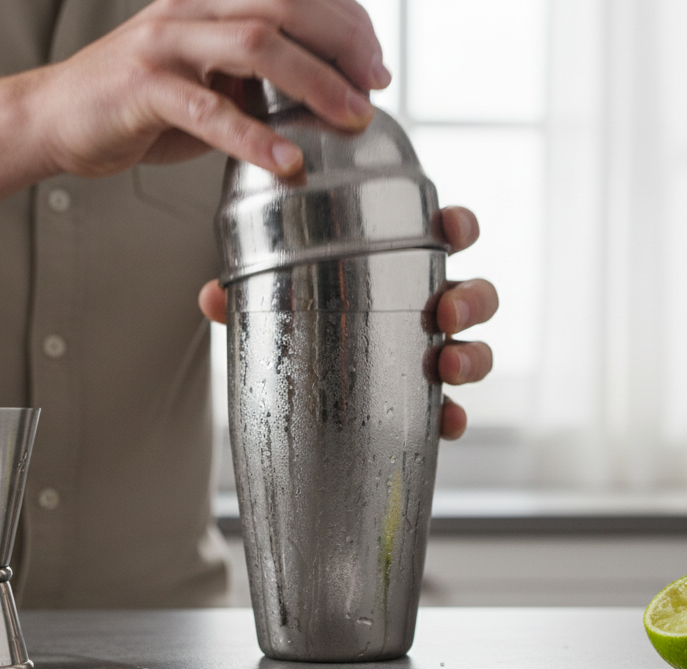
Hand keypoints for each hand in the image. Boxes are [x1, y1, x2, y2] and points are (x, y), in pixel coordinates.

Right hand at [29, 0, 388, 177]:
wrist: (53, 118)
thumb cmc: (136, 104)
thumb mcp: (208, 80)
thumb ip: (260, 80)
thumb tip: (329, 98)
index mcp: (211, 0)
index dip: (348, 22)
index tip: (377, 64)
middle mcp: (190, 8)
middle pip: (286, 5)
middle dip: (344, 43)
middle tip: (375, 86)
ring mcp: (164, 44)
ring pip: (256, 43)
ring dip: (315, 82)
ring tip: (350, 118)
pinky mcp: (143, 89)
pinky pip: (209, 111)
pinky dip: (255, 138)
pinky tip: (288, 162)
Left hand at [200, 206, 496, 439]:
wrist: (297, 396)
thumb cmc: (301, 321)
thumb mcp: (271, 301)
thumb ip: (246, 294)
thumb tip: (211, 296)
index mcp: (399, 266)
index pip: (442, 235)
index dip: (456, 227)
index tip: (448, 230)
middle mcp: (425, 308)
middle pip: (474, 294)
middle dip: (471, 299)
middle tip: (446, 312)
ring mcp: (430, 355)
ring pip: (475, 350)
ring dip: (472, 356)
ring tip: (446, 366)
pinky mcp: (424, 401)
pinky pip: (453, 409)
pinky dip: (455, 416)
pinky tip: (446, 423)